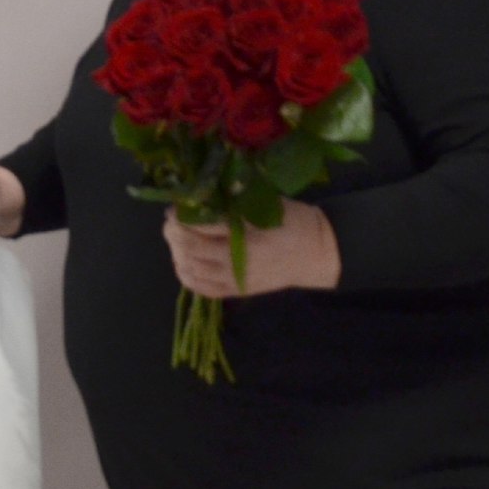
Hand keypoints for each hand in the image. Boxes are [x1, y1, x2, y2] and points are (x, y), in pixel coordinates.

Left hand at [164, 200, 341, 297]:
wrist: (318, 254)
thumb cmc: (294, 222)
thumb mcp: (267, 204)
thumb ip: (234, 203)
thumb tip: (200, 197)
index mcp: (247, 234)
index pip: (201, 225)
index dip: (180, 216)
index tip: (174, 207)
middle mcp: (237, 260)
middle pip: (189, 248)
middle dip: (173, 233)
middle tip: (170, 222)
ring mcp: (236, 279)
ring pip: (191, 269)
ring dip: (176, 253)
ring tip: (176, 240)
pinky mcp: (237, 292)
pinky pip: (202, 289)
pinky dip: (186, 275)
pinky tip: (182, 262)